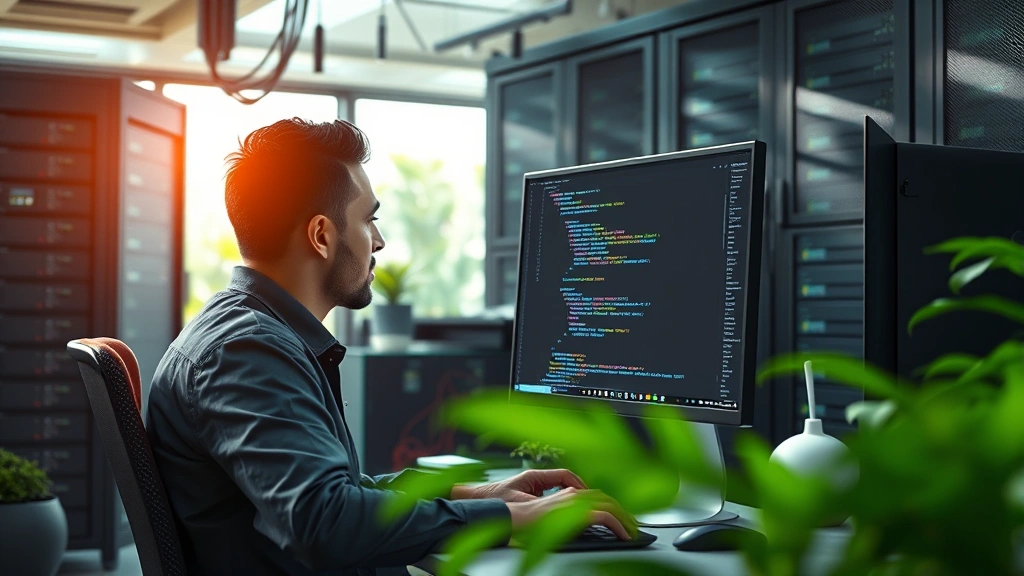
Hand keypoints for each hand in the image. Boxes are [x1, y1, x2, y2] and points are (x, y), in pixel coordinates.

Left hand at [451, 468, 586, 502]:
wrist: (478, 499)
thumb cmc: (494, 499)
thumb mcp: (518, 502)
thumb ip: (538, 503)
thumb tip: (555, 505)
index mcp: (535, 476)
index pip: (564, 474)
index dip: (578, 483)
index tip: (587, 494)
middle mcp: (536, 477)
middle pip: (565, 478)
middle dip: (579, 488)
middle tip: (591, 500)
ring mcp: (535, 483)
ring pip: (560, 484)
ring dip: (572, 493)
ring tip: (582, 504)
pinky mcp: (532, 491)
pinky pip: (553, 491)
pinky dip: (562, 497)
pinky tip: (567, 508)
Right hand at [506, 487, 636, 540]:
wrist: (515, 519)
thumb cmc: (529, 522)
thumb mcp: (553, 517)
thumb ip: (568, 516)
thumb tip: (583, 525)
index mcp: (569, 493)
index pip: (598, 495)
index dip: (613, 505)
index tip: (622, 516)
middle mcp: (575, 494)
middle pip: (608, 498)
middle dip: (624, 511)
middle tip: (633, 524)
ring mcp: (577, 501)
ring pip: (611, 506)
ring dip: (625, 519)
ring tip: (633, 532)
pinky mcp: (578, 513)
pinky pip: (606, 517)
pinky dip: (619, 526)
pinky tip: (625, 536)